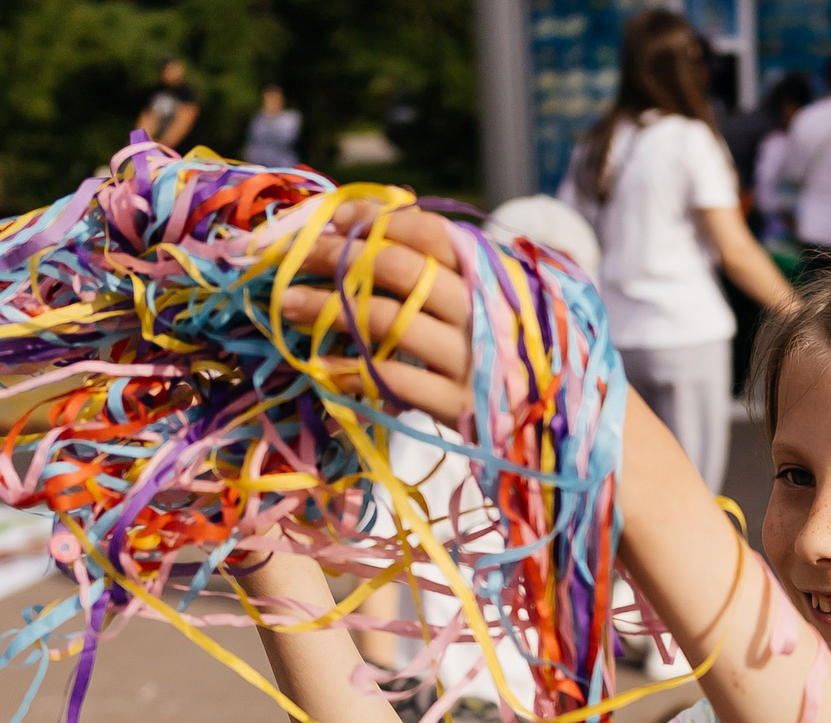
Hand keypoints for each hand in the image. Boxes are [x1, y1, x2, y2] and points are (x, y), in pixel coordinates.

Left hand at [276, 200, 477, 419]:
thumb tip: (390, 196)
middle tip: (290, 258)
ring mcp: (470, 359)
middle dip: (334, 257)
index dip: (373, 219)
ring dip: (326, 308)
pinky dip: (350, 368)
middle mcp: (479, 311)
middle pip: (397, 268)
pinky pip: (392, 379)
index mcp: (485, 275)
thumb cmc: (495, 344)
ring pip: (386, 320)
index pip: (427, 231)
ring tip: (287, 305)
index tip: (330, 220)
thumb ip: (437, 251)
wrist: (544, 417)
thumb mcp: (478, 290)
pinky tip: (319, 361)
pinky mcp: (459, 405)